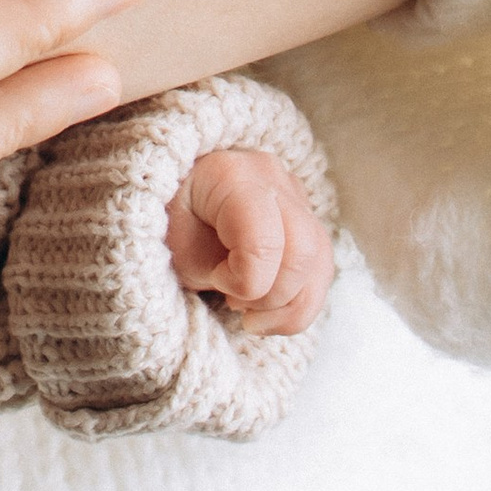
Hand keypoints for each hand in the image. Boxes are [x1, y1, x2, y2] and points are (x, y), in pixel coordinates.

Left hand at [167, 147, 334, 334]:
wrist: (174, 196)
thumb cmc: (170, 221)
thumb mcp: (177, 248)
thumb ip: (214, 272)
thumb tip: (255, 294)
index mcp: (231, 176)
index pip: (263, 242)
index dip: (244, 281)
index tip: (215, 281)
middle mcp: (271, 177)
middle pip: (303, 251)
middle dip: (272, 297)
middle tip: (235, 304)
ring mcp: (294, 194)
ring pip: (320, 263)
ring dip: (289, 306)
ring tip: (250, 313)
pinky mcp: (306, 217)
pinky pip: (321, 267)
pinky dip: (299, 302)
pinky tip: (268, 312)